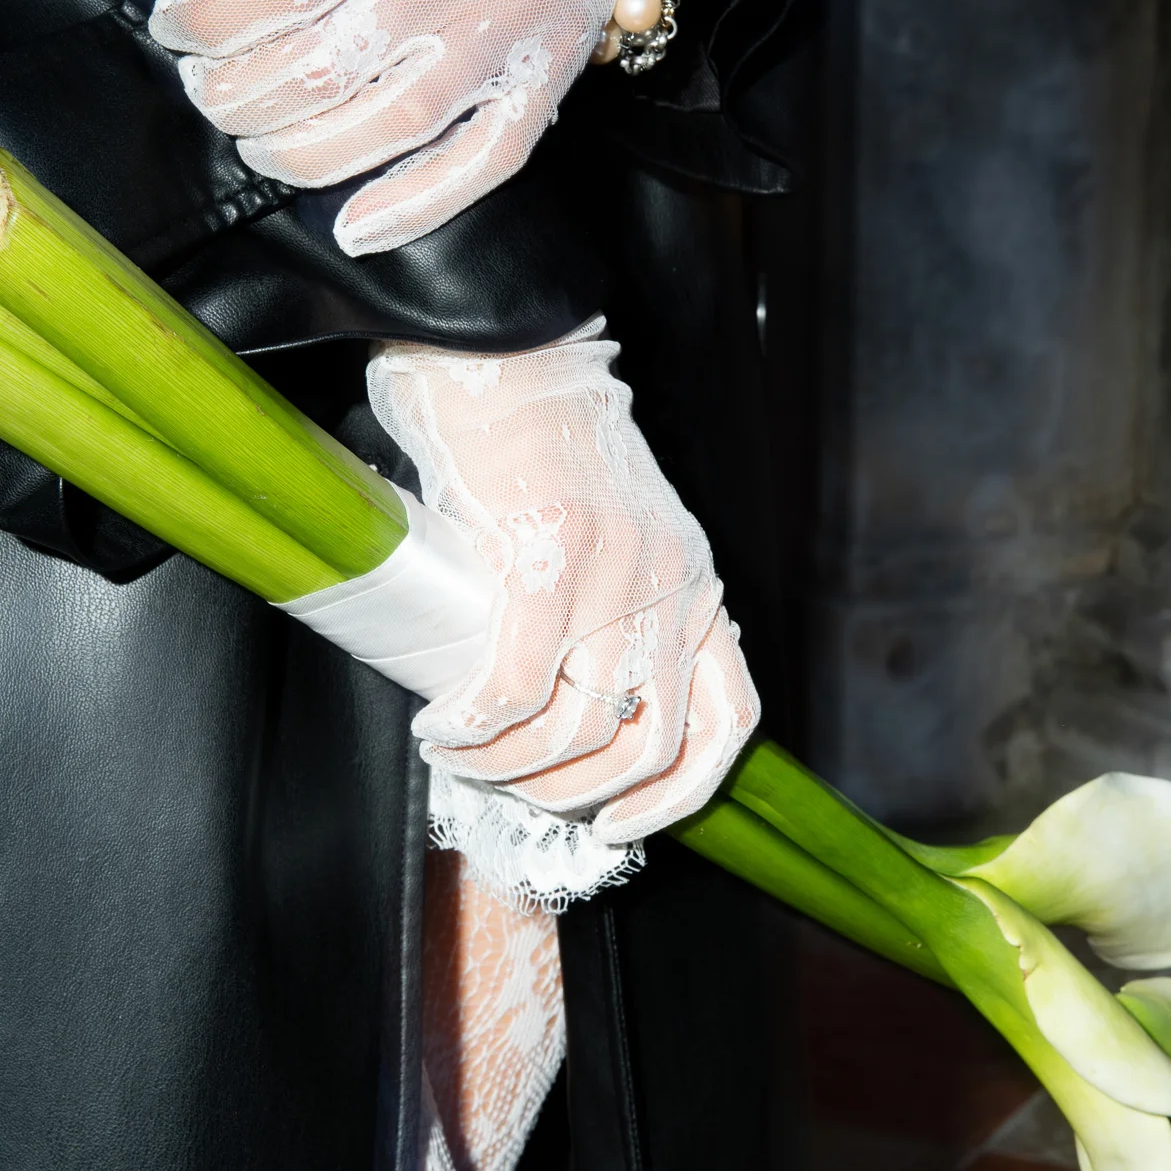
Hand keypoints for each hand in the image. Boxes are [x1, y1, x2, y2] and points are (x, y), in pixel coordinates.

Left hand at [148, 0, 643, 255]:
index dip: (213, 18)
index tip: (173, 27)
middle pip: (323, 64)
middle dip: (242, 96)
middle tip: (208, 94)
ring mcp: (509, 34)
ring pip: (391, 122)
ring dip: (306, 153)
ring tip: (260, 149)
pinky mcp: (550, 76)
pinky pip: (486, 159)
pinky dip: (420, 204)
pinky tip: (356, 228)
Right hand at [367, 327, 758, 843]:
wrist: (503, 346)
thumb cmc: (535, 443)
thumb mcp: (611, 533)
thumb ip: (611, 605)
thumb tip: (558, 706)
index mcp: (695, 584)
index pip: (727, 721)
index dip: (678, 796)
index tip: (620, 824)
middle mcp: (673, 583)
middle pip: (646, 742)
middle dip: (573, 793)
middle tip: (510, 789)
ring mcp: (617, 571)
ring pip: (580, 725)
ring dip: (513, 768)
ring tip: (462, 757)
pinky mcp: (550, 555)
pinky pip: (518, 685)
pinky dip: (476, 728)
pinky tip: (443, 730)